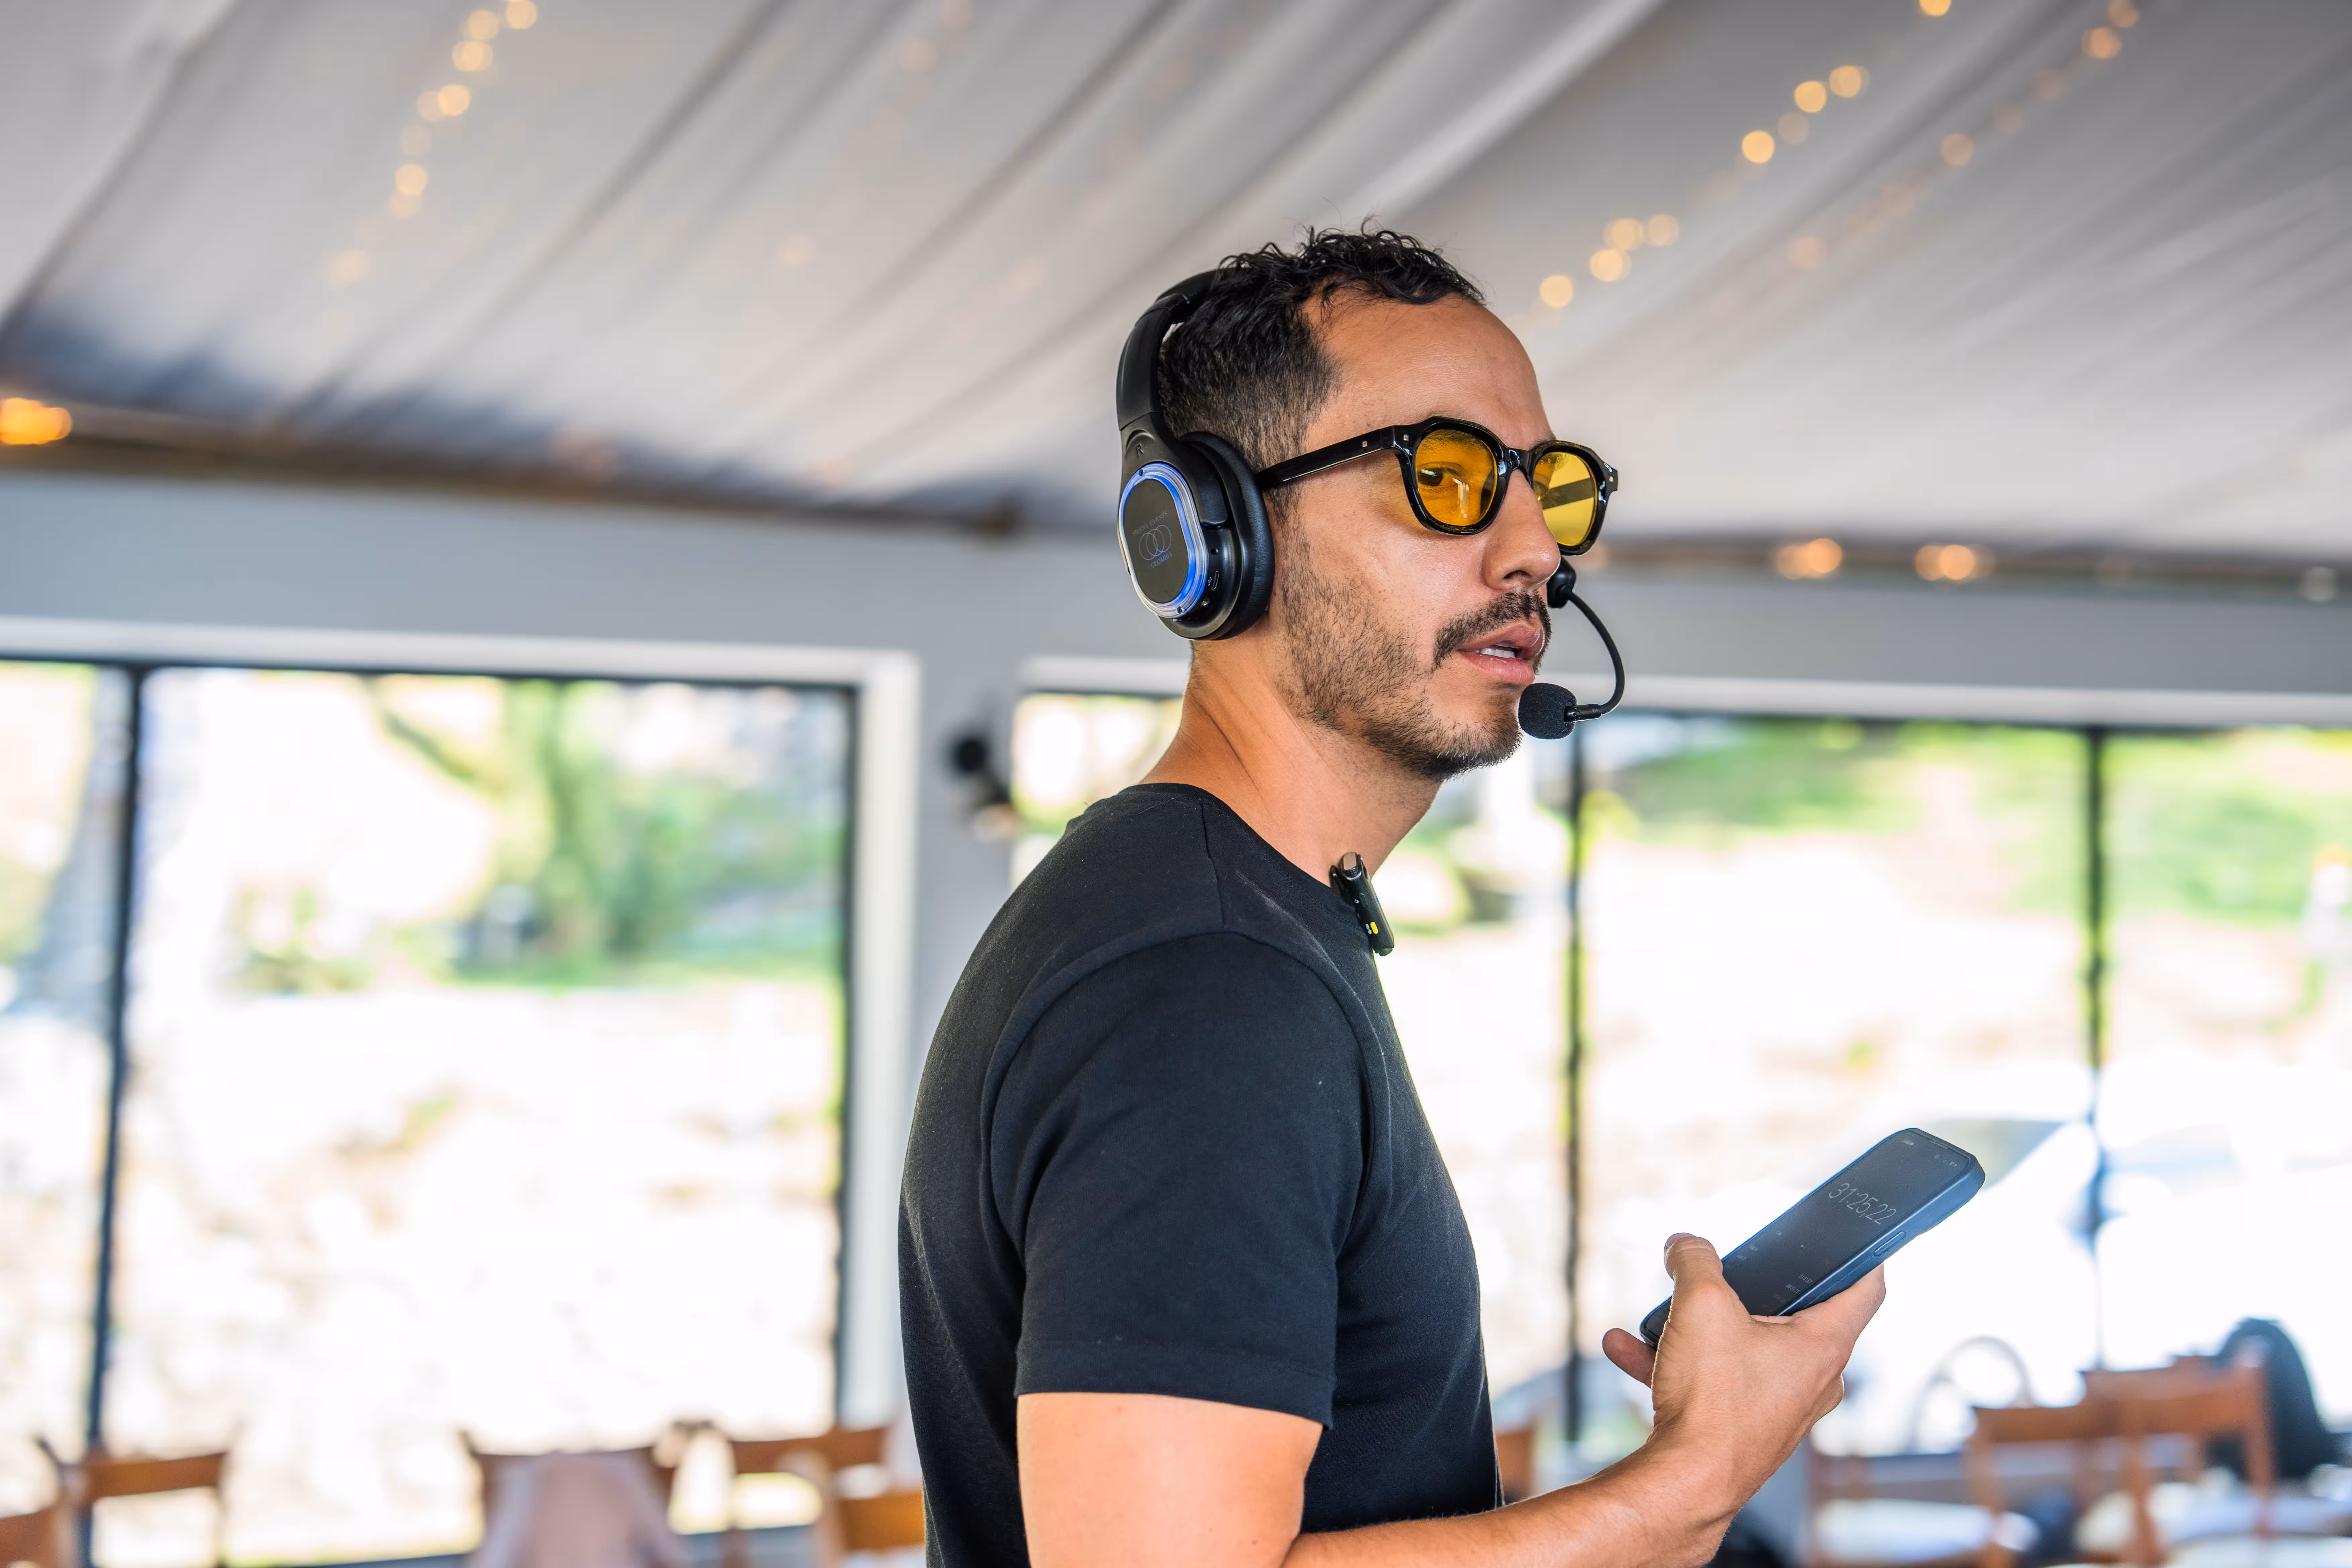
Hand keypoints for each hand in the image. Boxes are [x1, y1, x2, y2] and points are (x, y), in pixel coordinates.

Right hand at [1601, 1234, 1883, 1522]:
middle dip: (1749, 1291)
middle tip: (1725, 1274)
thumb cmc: (1713, 1401)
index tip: (1853, 1241)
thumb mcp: (1701, 1304)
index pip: (1866, 1290)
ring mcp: (1780, 1407)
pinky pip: (1714, 1380)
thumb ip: (1695, 1261)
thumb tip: (1685, 1245)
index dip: (1863, 1257)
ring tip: (1656, 1317)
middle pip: (1793, 1316)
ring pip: (1741, 1348)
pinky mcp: (1746, 1426)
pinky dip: (1677, 1362)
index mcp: (1823, 1346)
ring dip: (1696, 1328)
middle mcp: (1812, 1379)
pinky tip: (1629, 1349)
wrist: (1687, 1482)